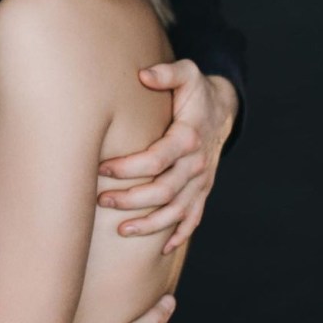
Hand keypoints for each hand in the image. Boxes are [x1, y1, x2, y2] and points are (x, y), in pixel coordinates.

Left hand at [97, 61, 238, 252]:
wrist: (222, 109)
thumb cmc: (195, 92)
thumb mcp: (186, 74)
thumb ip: (167, 73)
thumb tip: (144, 75)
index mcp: (188, 137)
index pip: (156, 159)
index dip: (128, 167)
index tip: (101, 169)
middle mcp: (197, 164)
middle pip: (163, 190)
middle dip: (131, 199)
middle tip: (101, 200)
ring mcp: (201, 181)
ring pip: (176, 211)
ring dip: (150, 224)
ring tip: (121, 231)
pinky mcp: (203, 191)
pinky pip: (193, 218)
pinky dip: (179, 235)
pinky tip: (161, 249)